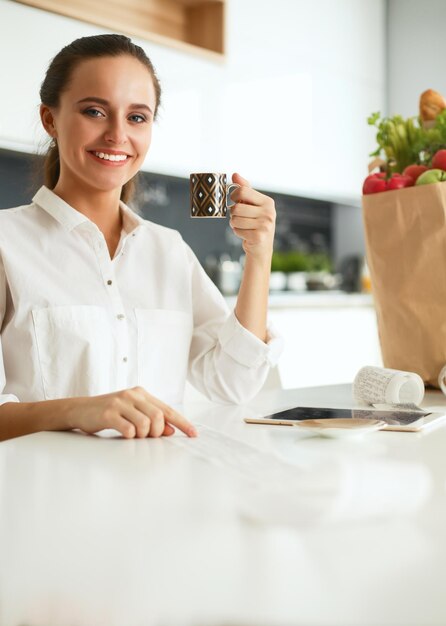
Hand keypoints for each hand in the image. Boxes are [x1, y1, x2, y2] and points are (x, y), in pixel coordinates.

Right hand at [65, 387, 196, 438]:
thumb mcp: (132, 413)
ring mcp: (120, 402)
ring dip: (143, 435)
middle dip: (158, 432)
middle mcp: (132, 394)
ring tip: (134, 435)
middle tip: (149, 437)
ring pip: (146, 423)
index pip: (167, 409)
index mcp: (141, 393)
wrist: (79, 409)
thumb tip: (171, 431)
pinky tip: (124, 434)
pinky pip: (129, 429)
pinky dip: (130, 436)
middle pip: (158, 416)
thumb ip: (151, 419)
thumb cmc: (109, 413)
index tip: (194, 434)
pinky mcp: (108, 413)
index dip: (182, 422)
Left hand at [229, 172, 275, 261]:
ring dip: (235, 224)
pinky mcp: (259, 236)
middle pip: (236, 207)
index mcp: (268, 202)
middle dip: (234, 214)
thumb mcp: (252, 204)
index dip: (234, 196)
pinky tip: (245, 234)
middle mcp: (269, 212)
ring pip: (235, 219)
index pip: (242, 191)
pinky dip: (237, 232)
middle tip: (240, 217)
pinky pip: (237, 230)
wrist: (261, 247)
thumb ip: (244, 189)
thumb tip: (235, 174)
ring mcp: (265, 225)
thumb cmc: (255, 223)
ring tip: (243, 226)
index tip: (235, 201)